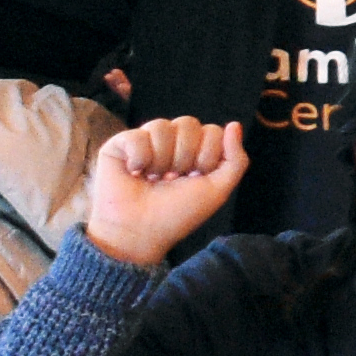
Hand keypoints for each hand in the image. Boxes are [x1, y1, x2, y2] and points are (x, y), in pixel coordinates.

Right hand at [81, 115, 252, 267]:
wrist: (139, 232)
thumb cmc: (177, 214)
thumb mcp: (217, 191)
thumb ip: (235, 160)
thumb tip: (234, 124)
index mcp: (195, 151)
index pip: (212, 131)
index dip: (206, 157)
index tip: (194, 179)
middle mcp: (171, 142)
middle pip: (189, 124)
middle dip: (184, 158)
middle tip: (172, 180)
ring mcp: (146, 141)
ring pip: (162, 126)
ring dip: (161, 160)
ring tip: (153, 179)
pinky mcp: (120, 144)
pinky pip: (137, 135)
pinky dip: (139, 159)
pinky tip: (135, 173)